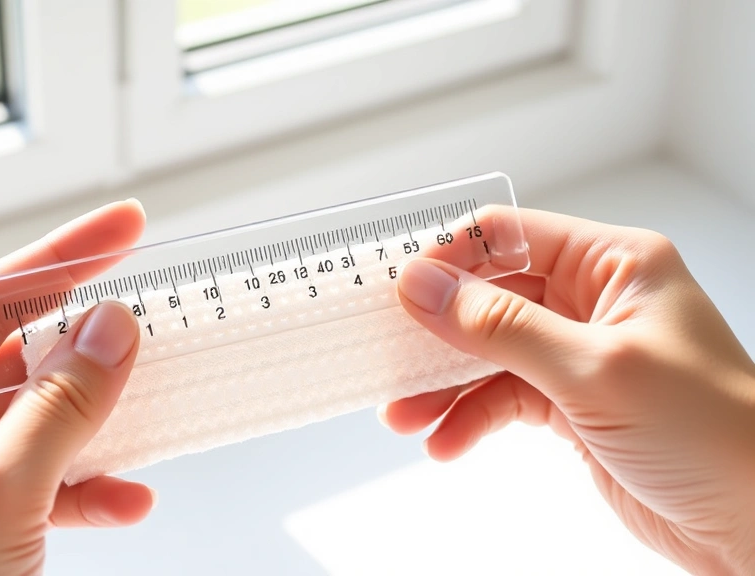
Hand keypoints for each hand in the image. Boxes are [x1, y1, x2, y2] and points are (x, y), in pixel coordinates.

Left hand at [0, 200, 155, 575]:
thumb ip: (59, 407)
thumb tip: (112, 328)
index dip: (57, 259)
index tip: (122, 227)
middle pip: (17, 358)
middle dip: (88, 343)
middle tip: (155, 311)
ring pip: (44, 420)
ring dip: (103, 418)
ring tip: (156, 401)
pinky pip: (53, 483)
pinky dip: (96, 488)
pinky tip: (131, 500)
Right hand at [384, 208, 754, 574]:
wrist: (754, 520)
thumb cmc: (711, 431)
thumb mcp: (593, 368)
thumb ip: (500, 326)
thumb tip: (424, 287)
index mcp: (614, 264)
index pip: (511, 235)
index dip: (450, 258)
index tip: (398, 291)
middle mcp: (594, 299)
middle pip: (490, 296)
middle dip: (437, 333)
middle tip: (388, 356)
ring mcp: (581, 351)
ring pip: (489, 352)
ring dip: (443, 384)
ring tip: (403, 416)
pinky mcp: (572, 401)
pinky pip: (504, 396)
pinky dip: (471, 419)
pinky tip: (445, 443)